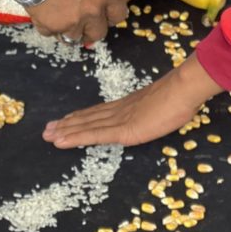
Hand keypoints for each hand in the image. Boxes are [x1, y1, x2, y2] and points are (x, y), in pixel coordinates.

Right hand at [25, 0, 125, 43]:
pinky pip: (52, 33)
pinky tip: (42, 10)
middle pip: (98, 32)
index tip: (101, 16)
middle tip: (77, 21)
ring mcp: (75, 21)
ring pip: (74, 36)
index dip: (107, 16)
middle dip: (88, 29)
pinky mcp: (55, 28)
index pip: (118, 15)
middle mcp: (94, 10)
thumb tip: (94, 3)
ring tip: (55, 12)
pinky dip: (47, 25)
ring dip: (66, 28)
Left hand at [42, 54, 222, 146]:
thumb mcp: (163, 105)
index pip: (99, 112)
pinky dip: (75, 138)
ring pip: (86, 125)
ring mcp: (119, 119)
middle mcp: (118, 110)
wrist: (182, 90)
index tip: (66, 120)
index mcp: (128, 105)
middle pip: (88, 117)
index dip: (81, 117)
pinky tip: (62, 141)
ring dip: (65, 131)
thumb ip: (153, 110)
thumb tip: (153, 114)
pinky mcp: (122, 130)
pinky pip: (94, 135)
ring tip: (48, 135)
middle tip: (47, 129)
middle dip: (67, 124)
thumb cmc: (178, 97)